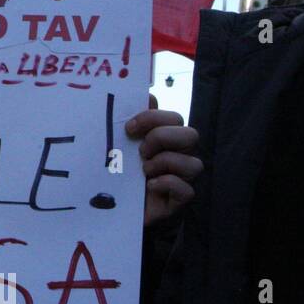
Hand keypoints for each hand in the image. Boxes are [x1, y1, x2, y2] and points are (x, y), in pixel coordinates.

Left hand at [126, 94, 201, 226]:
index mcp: (164, 138)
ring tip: (144, 170)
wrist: (109, 208)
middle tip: (140, 150)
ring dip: (165, 163)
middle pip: (191, 134)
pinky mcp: (178, 200)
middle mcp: (178, 155)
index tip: (129, 128)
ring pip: (194, 163)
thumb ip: (130, 120)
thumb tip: (146, 95)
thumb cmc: (116, 172)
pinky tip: (149, 186)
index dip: (153, 118)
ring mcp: (181, 178)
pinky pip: (187, 190)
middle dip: (162, 138)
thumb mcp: (118, 145)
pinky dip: (168, 184)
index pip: (173, 117)